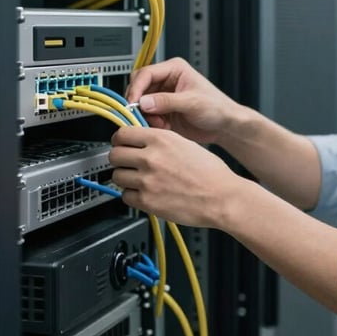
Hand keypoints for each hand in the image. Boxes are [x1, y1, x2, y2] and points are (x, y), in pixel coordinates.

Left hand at [109, 125, 239, 227]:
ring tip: (138, 180)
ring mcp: (147, 180)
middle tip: (127, 163)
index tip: (121, 144)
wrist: (222, 197)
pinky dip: (132, 196)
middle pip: (114, 155)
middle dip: (119, 159)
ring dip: (125, 178)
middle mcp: (151, 158)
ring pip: (117, 176)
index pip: (122, 134)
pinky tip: (145, 193)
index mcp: (161, 140)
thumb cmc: (211, 173)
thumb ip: (161, 141)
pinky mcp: (147, 201)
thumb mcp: (186, 144)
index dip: (120, 140)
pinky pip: (125, 197)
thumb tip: (141, 141)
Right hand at [126, 57, 239, 144]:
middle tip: (142, 115)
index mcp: (174, 69)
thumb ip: (166, 101)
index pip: (146, 73)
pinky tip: (163, 127)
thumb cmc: (217, 107)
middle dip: (139, 103)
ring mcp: (162, 96)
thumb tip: (144, 102)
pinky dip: (150, 123)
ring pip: (140, 103)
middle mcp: (166, 81)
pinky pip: (146, 115)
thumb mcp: (192, 102)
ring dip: (145, 115)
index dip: (136, 88)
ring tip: (159, 123)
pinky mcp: (162, 111)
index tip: (133, 103)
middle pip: (139, 87)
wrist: (224, 126)